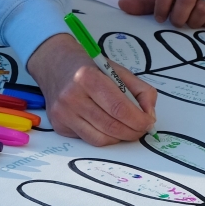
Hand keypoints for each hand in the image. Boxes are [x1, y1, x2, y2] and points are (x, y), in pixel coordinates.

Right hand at [27, 33, 156, 146]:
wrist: (55, 65)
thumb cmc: (89, 68)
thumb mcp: (117, 70)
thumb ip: (140, 91)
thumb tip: (149, 116)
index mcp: (87, 77)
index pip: (119, 108)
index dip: (138, 120)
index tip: (148, 122)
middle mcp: (71, 96)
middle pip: (111, 126)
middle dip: (133, 132)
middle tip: (142, 128)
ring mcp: (63, 113)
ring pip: (101, 139)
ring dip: (120, 137)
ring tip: (127, 128)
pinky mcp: (59, 125)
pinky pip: (89, 140)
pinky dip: (104, 137)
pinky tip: (107, 126)